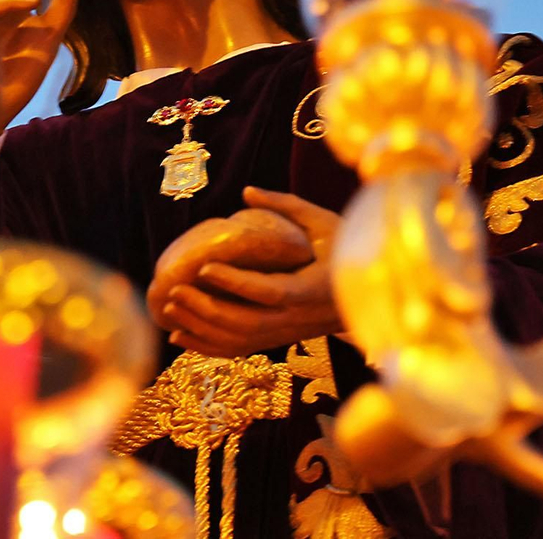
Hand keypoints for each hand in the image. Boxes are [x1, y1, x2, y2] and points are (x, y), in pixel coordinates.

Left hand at [161, 187, 343, 356]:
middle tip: (174, 289)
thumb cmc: (348, 249)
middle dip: (206, 309)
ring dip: (201, 328)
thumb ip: (286, 206)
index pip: (269, 291)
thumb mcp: (324, 222)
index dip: (235, 284)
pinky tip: (179, 336)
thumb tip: (247, 192)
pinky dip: (207, 347)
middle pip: (246, 323)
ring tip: (171, 308)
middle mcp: (297, 318)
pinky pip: (239, 350)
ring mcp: (287, 333)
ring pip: (238, 341)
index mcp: (312, 288)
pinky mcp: (279, 340)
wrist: (372, 292)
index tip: (205, 267)